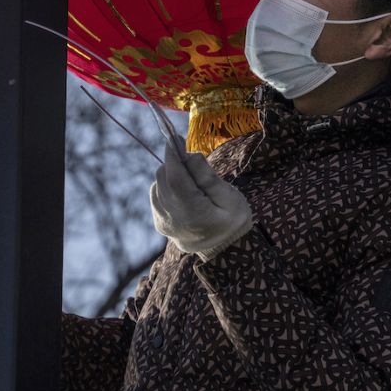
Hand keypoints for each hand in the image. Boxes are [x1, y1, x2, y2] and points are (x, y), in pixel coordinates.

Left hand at [150, 135, 253, 259]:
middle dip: (174, 163)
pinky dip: (166, 186)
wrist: (224, 252)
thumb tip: (188, 154)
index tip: (174, 138)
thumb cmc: (233, 221)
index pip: (175, 177)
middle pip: (163, 178)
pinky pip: (156, 194)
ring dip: (170, 175)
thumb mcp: (230, 197)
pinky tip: (183, 191)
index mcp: (193, 213)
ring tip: (191, 181)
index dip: (173, 155)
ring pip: (157, 184)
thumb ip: (207, 176)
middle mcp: (172, 218)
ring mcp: (163, 222)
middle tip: (193, 163)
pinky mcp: (159, 222)